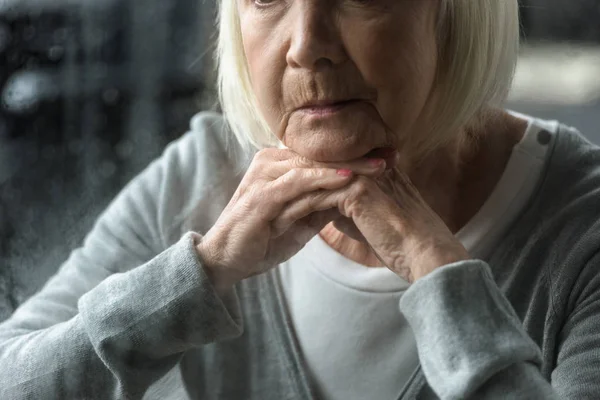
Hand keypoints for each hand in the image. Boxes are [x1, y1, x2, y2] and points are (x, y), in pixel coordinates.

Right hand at [196, 148, 385, 289]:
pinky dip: (324, 179)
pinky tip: (349, 178)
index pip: (322, 156)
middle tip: (393, 155)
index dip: (355, 156)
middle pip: (321, 155)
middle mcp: (270, 163)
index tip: (388, 157)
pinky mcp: (261, 194)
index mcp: (278, 165)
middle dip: (359, 156)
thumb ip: (321, 205)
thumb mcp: (298, 221)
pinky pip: (298, 182)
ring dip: (349, 165)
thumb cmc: (261, 240)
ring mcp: (264, 176)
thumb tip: (352, 197)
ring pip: (313, 164)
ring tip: (380, 165)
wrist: (226, 260)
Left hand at [271, 166, 469, 281]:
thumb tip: (325, 208)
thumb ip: (347, 208)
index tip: (283, 195)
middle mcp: (367, 167)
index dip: (305, 182)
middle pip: (319, 169)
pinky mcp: (359, 191)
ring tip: (267, 211)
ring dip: (290, 196)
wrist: (425, 254)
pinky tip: (280, 222)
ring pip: (315, 181)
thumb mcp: (368, 220)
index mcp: (371, 170)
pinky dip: (298, 209)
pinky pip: (319, 196)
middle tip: (267, 197)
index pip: (330, 168)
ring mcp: (363, 176)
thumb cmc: (400, 243)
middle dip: (292, 184)